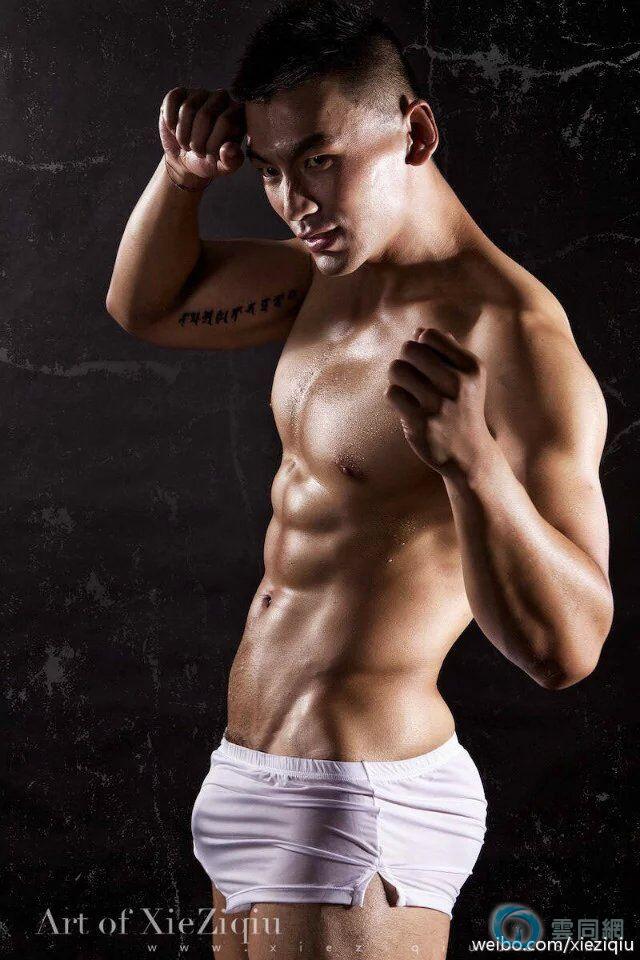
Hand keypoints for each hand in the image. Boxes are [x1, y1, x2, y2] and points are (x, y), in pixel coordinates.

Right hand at [158, 87, 245, 181]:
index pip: (225, 122)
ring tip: (187, 144)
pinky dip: (170, 121)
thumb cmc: (210, 161)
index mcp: (239, 113)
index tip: (210, 158)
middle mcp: (222, 97)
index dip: (212, 145)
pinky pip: (172, 100)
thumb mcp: (224, 167)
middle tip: (197, 152)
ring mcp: (201, 93)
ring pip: (187, 109)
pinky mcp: (181, 93)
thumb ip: (232, 161)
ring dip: (182, 135)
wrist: (186, 158)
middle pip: (205, 115)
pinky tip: (174, 130)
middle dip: (196, 142)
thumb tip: (229, 149)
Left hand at [385, 327, 494, 477]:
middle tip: (410, 374)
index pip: (429, 336)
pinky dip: (394, 397)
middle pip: (409, 349)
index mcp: (470, 367)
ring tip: (405, 388)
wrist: (468, 454)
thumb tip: (419, 330)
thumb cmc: (462, 409)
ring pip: (397, 369)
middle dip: (405, 359)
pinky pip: (392, 393)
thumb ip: (446, 352)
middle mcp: (457, 383)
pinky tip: (404, 405)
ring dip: (396, 377)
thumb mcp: (466, 378)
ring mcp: (438, 404)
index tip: (424, 361)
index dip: (420, 344)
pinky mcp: (420, 422)